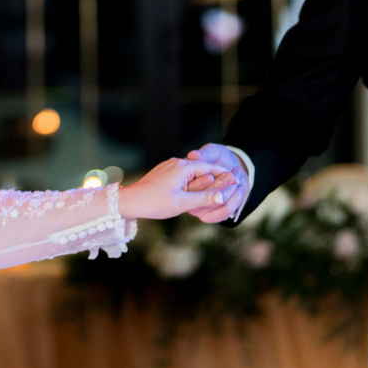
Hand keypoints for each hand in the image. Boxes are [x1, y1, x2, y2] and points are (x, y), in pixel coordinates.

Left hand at [118, 156, 235, 219]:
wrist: (130, 202)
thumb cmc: (155, 203)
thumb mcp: (182, 203)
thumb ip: (204, 198)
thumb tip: (223, 196)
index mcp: (183, 167)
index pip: (210, 168)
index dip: (225, 175)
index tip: (237, 180)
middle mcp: (177, 163)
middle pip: (202, 170)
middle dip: (214, 180)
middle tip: (229, 187)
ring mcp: (170, 167)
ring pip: (193, 174)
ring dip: (202, 184)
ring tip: (213, 192)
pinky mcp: (164, 173)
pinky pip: (183, 177)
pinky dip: (191, 184)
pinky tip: (194, 194)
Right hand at [184, 143, 250, 223]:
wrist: (232, 170)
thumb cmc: (219, 158)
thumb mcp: (213, 151)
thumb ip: (204, 153)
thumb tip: (193, 155)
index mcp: (185, 180)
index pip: (194, 184)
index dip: (211, 179)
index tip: (227, 172)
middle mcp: (188, 196)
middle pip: (204, 195)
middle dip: (223, 184)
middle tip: (233, 175)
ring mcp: (198, 208)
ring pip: (216, 204)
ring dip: (231, 192)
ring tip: (237, 179)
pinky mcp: (209, 216)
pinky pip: (222, 213)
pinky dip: (234, 201)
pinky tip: (238, 190)